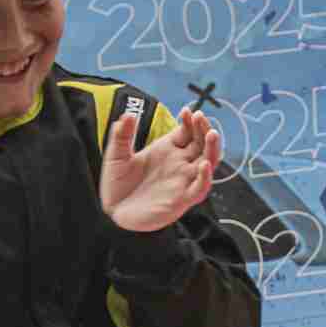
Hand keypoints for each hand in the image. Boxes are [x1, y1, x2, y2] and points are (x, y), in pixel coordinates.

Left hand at [100, 107, 220, 233]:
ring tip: (211, 133)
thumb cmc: (117, 186)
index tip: (187, 111)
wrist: (112, 214)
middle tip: (201, 117)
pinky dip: (205, 177)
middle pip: (202, 144)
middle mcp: (179, 164)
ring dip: (213, 148)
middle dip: (204, 129)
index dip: (191, 121)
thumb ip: (122, 134)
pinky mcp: (181, 200)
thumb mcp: (116, 155)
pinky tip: (203, 164)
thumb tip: (128, 114)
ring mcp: (182, 181)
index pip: (188, 132)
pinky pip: (200, 189)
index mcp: (167, 151)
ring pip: (208, 163)